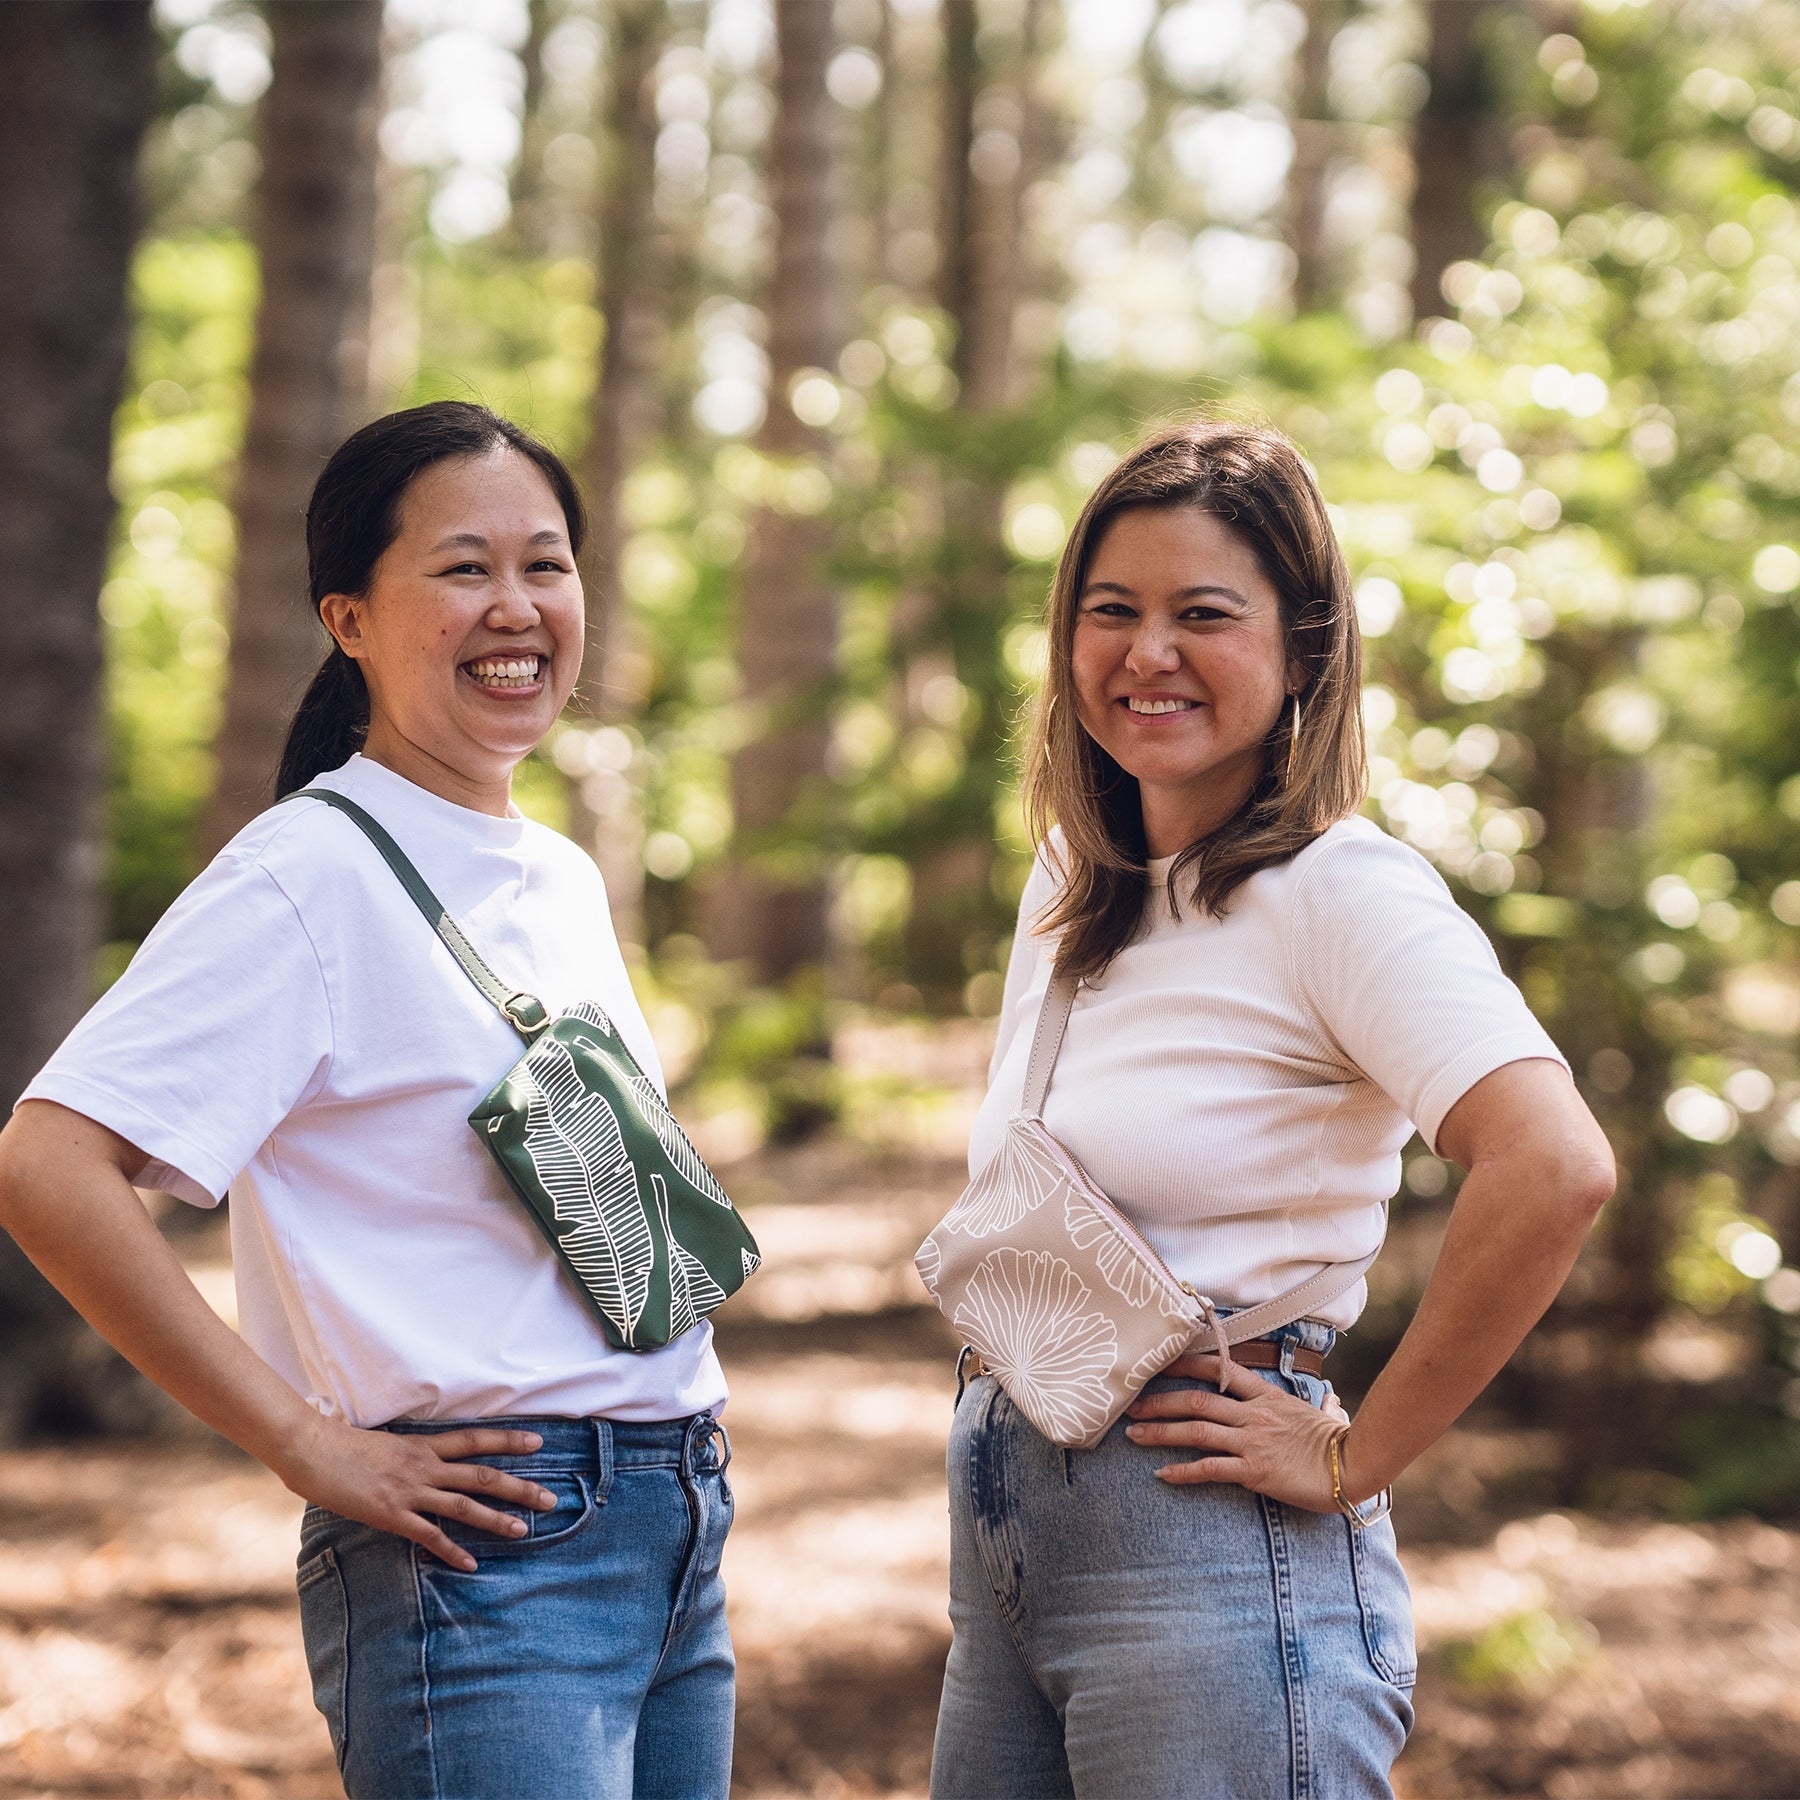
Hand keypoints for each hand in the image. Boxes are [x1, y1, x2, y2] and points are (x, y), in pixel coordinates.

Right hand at [278, 1414, 558, 1570]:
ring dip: (496, 1519)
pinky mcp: (393, 1514)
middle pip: (483, 1476)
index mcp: (425, 1445)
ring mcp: (411, 1491)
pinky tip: (470, 1564)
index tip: (539, 1442)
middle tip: (550, 1498)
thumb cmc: (345, 1445)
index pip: (476, 1440)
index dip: (509, 1440)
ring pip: (464, 1505)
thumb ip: (411, 1454)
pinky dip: (452, 1551)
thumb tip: (426, 1458)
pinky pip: (430, 1535)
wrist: (314, 1451)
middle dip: (519, 1487)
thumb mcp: (388, 1443)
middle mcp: (425, 1466)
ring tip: (524, 1530)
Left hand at [1123, 1349, 1356, 1512]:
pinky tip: (1162, 1474)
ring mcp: (1252, 1441)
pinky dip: (1183, 1472)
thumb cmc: (1343, 1443)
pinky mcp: (1254, 1471)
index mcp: (1267, 1396)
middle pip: (1196, 1400)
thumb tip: (1332, 1401)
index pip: (1221, 1369)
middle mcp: (1254, 1414)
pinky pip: (1210, 1469)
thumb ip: (1321, 1406)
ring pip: (1195, 1431)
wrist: (1355, 1466)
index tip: (1161, 1363)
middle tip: (1131, 1403)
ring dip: (1160, 1432)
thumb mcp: (1326, 1416)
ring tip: (1133, 1434)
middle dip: (1159, 1400)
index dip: (1188, 1363)